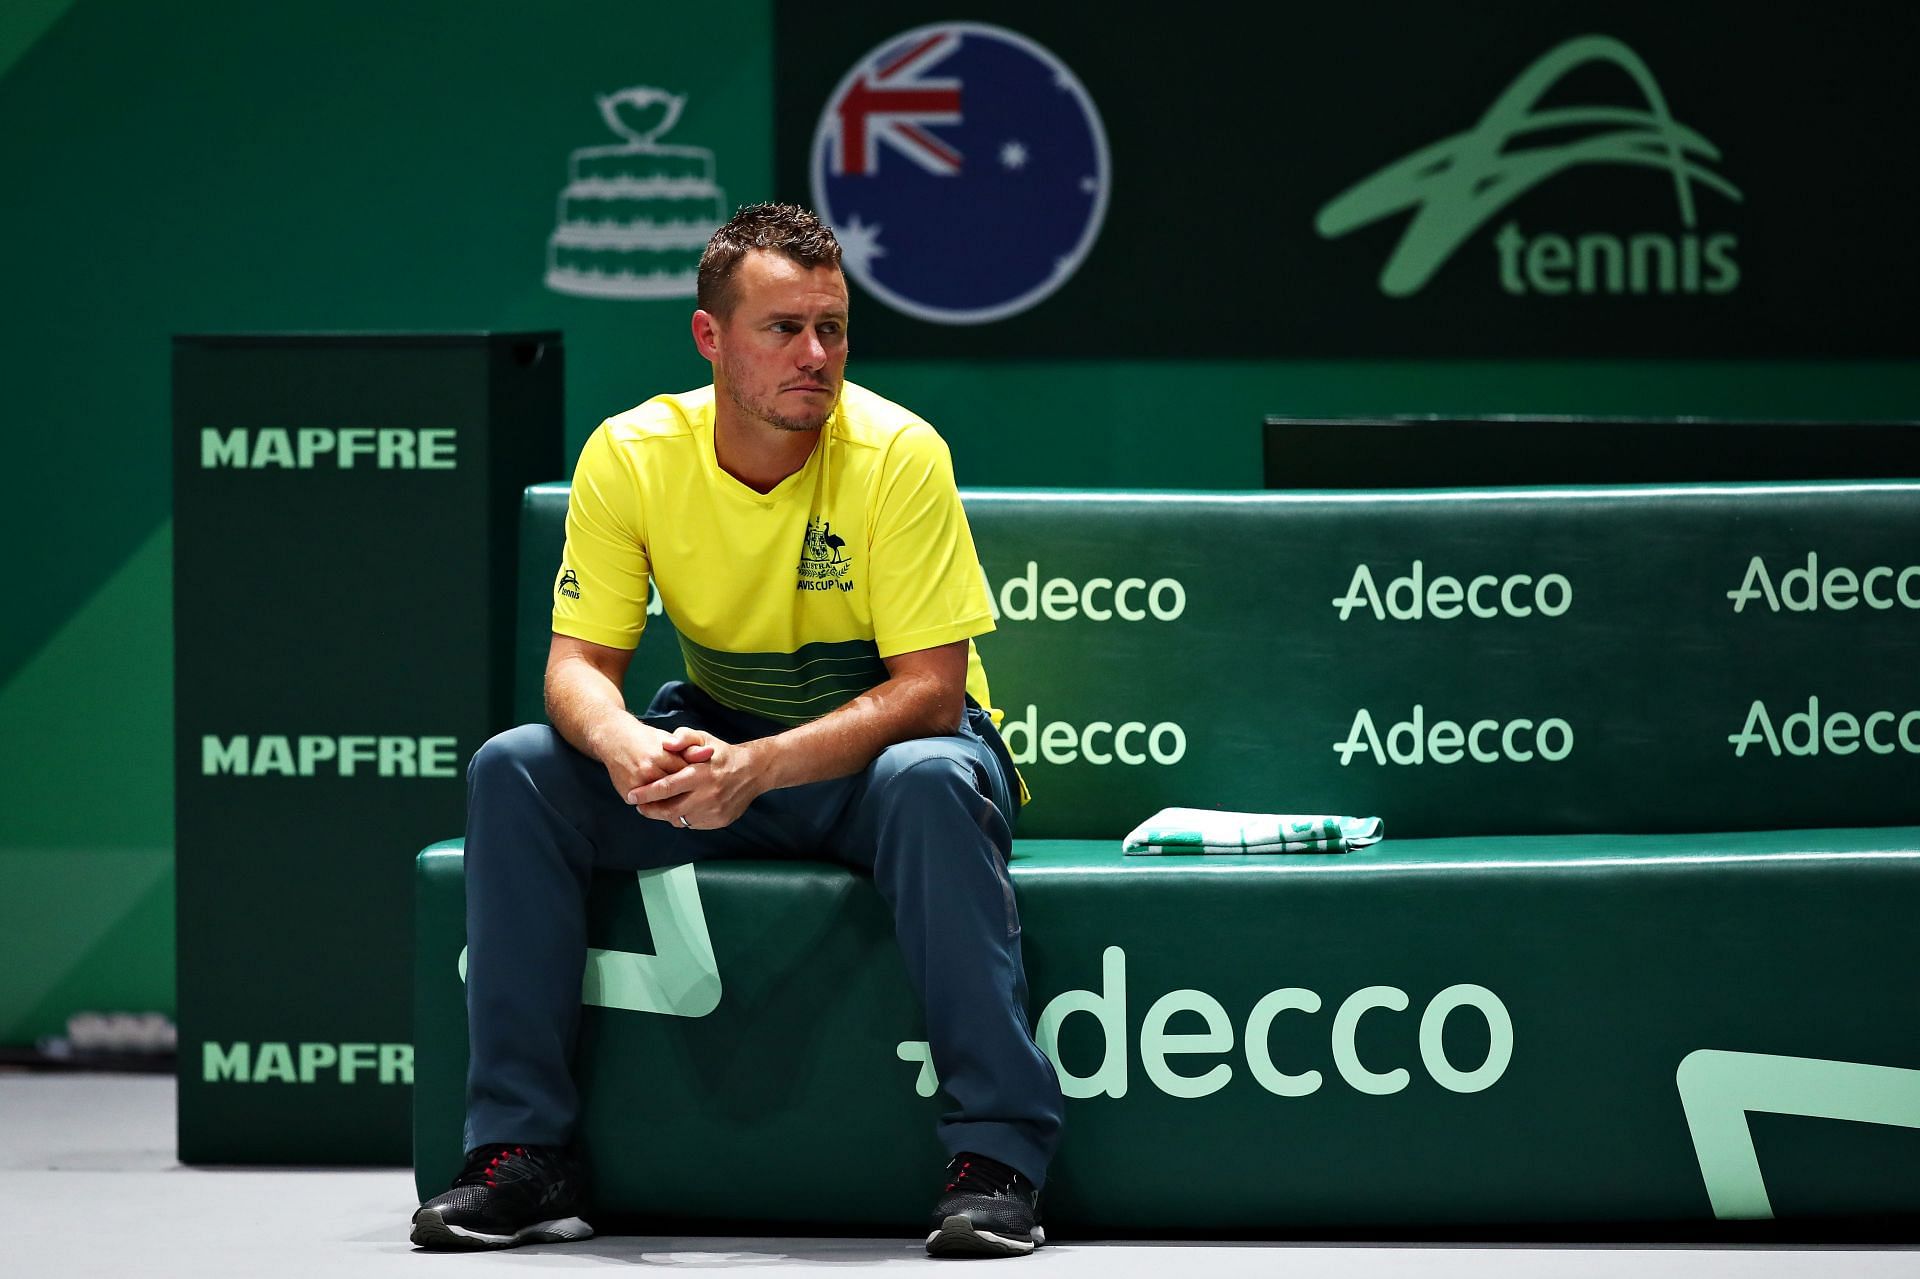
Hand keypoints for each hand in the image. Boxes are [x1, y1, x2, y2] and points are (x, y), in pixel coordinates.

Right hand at [599, 721, 715, 801]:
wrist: (614, 739)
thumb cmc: (645, 739)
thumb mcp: (669, 739)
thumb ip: (689, 748)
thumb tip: (710, 753)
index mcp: (662, 755)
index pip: (687, 774)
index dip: (698, 782)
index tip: (707, 786)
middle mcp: (648, 770)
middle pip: (676, 791)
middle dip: (689, 797)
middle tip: (700, 801)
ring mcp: (637, 783)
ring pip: (662, 802)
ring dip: (675, 806)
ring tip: (686, 807)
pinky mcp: (627, 792)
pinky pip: (648, 806)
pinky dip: (658, 808)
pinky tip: (668, 808)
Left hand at [629, 731, 764, 829]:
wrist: (754, 771)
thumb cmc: (722, 754)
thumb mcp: (704, 738)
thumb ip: (684, 737)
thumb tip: (667, 743)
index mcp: (700, 774)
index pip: (666, 787)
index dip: (646, 794)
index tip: (631, 796)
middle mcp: (707, 795)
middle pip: (669, 810)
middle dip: (651, 810)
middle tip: (640, 806)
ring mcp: (714, 811)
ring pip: (680, 820)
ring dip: (666, 815)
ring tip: (659, 807)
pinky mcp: (719, 821)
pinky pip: (693, 824)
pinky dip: (684, 818)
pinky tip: (681, 808)